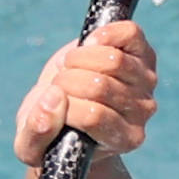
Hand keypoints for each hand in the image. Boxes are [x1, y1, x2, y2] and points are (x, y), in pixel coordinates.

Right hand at [13, 20, 158, 165]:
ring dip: (79, 58)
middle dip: (67, 80)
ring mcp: (146, 82)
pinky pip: (130, 34)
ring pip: (113, 60)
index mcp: (121, 140)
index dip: (66, 104)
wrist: (71, 108)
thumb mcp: (31, 144)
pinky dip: (104, 34)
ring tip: (69, 67)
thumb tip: (54, 99)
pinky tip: (89, 43)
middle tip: (58, 84)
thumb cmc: (54, 131)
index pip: (93, 117)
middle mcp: (141, 113)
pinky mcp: (144, 53)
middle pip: (100, 86)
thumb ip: (36, 133)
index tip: (54, 102)